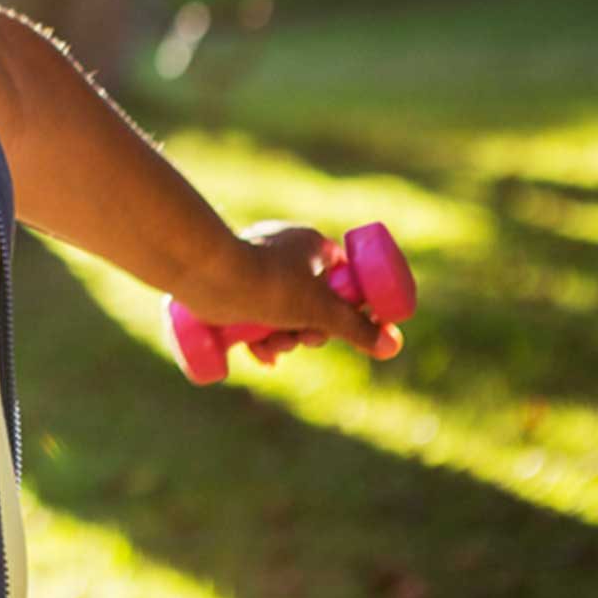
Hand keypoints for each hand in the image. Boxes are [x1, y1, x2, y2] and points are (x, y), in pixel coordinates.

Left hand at [178, 220, 402, 361]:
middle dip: (311, 330)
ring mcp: (253, 266)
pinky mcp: (229, 284)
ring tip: (272, 348)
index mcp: (307, 243)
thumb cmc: (268, 284)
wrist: (205, 275)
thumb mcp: (320, 311)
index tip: (345, 327)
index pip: (341, 274)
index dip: (348, 304)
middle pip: (312, 299)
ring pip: (282, 311)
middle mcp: (281, 250)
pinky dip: (260, 337)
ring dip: (285, 338)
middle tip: (304, 338)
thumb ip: (358, 329)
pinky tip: (260, 355)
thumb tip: (393, 345)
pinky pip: (255, 313)